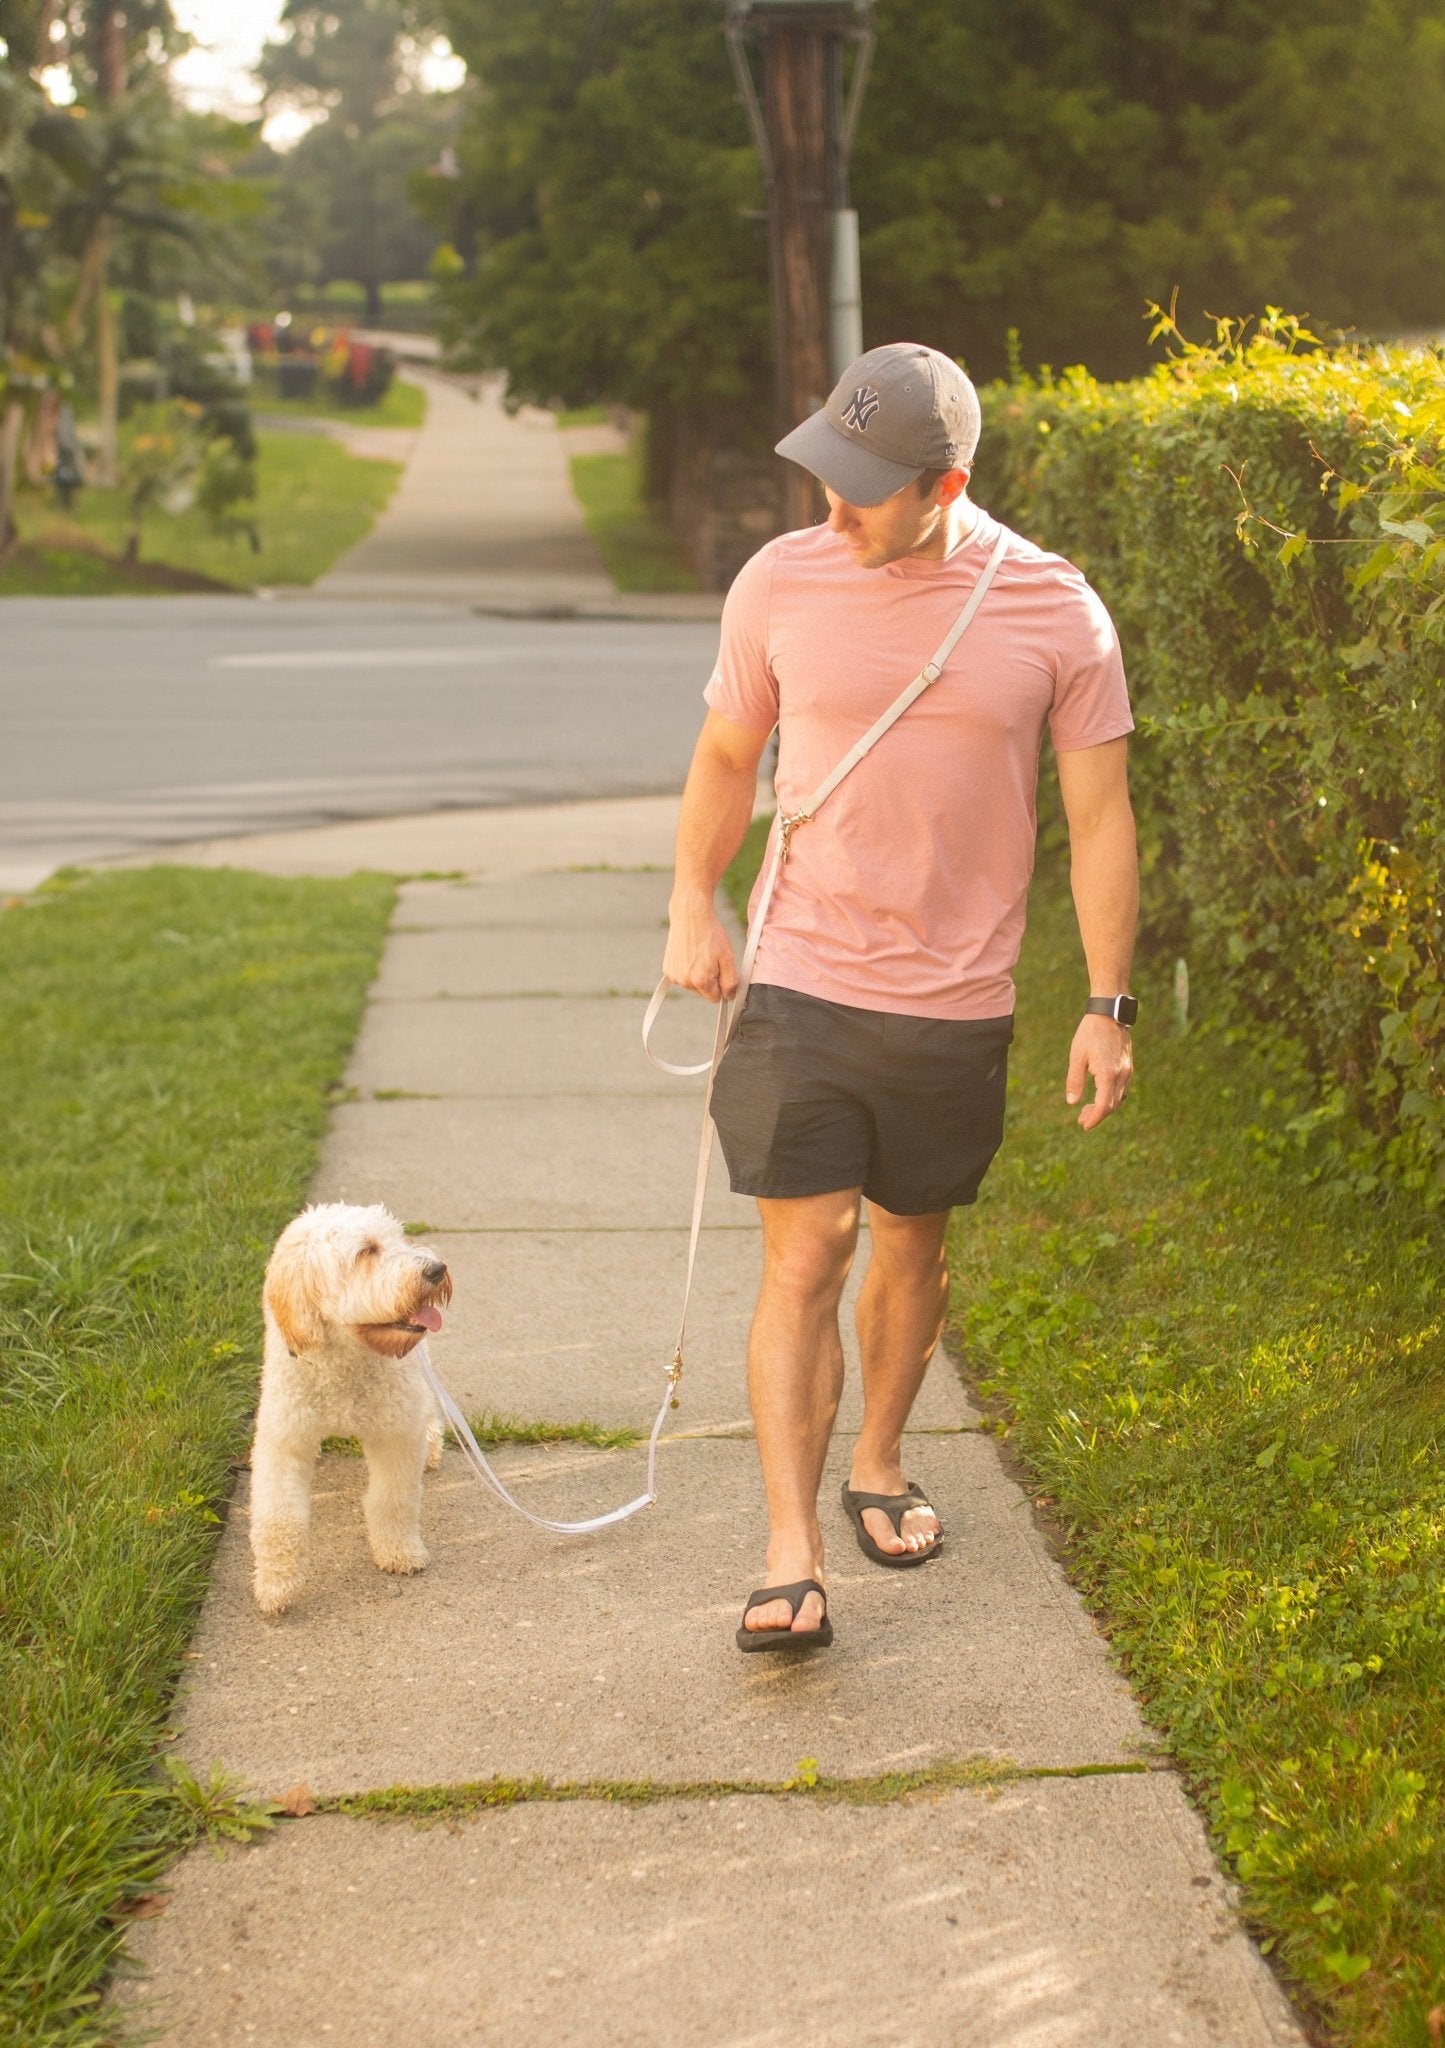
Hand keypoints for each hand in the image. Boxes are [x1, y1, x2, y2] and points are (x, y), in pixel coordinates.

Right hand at [663, 902, 738, 1004]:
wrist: (690, 917)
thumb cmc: (711, 935)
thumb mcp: (727, 957)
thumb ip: (730, 982)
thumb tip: (729, 997)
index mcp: (701, 981)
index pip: (715, 998)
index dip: (721, 986)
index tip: (720, 971)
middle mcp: (685, 982)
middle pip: (703, 992)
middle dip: (709, 980)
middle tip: (710, 959)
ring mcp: (674, 976)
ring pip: (692, 985)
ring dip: (697, 975)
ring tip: (699, 954)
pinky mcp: (667, 970)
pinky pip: (682, 977)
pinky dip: (686, 969)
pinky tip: (689, 954)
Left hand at [1065, 1014, 1132, 1129]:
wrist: (1109, 1013)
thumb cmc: (1090, 1033)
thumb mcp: (1077, 1056)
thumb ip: (1075, 1080)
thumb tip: (1072, 1102)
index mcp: (1108, 1073)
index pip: (1104, 1105)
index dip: (1094, 1118)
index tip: (1083, 1125)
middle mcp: (1122, 1074)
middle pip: (1112, 1105)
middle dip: (1097, 1115)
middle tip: (1081, 1120)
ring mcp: (1128, 1070)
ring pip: (1119, 1098)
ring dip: (1104, 1107)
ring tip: (1087, 1110)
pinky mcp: (1128, 1066)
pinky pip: (1122, 1089)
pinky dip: (1111, 1097)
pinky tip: (1099, 1096)